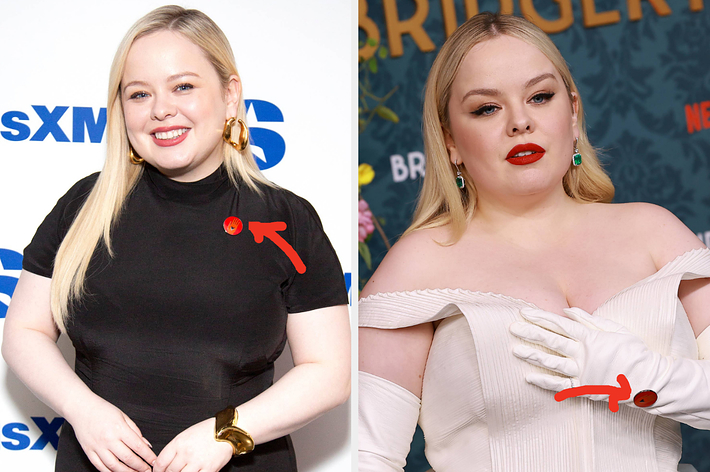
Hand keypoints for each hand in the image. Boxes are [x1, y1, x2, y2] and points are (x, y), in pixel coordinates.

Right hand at [66, 394, 155, 471]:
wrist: (81, 408)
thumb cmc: (103, 410)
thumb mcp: (123, 416)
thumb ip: (135, 430)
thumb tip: (146, 444)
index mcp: (119, 428)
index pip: (138, 446)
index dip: (148, 456)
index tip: (154, 461)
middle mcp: (108, 439)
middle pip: (127, 458)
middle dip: (140, 466)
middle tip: (147, 470)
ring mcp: (98, 447)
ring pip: (114, 466)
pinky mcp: (89, 452)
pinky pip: (100, 466)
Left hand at [153, 418, 232, 471]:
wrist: (228, 430)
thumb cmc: (208, 431)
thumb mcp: (186, 435)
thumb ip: (174, 448)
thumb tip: (163, 463)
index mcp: (179, 442)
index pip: (161, 462)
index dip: (157, 471)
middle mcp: (186, 452)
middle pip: (170, 471)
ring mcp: (197, 462)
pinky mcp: (209, 469)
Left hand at [509, 307, 669, 402]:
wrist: (649, 380)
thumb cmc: (633, 351)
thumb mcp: (614, 329)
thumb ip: (588, 320)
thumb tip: (567, 311)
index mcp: (590, 337)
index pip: (559, 324)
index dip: (540, 317)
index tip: (524, 312)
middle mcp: (583, 354)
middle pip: (552, 341)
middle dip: (530, 333)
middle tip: (512, 328)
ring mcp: (583, 372)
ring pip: (552, 363)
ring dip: (533, 356)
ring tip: (515, 350)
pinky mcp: (585, 388)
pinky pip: (561, 386)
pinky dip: (544, 382)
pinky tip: (529, 377)